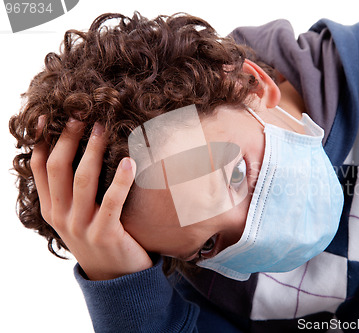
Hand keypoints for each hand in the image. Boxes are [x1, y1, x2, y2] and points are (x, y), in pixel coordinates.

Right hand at [31, 118, 152, 279]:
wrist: (115, 279)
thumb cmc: (101, 237)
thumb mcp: (78, 215)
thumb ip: (74, 190)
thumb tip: (82, 151)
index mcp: (52, 208)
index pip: (41, 168)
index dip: (44, 141)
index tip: (50, 116)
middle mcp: (61, 216)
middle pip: (58, 168)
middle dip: (67, 138)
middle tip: (81, 114)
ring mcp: (81, 226)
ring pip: (82, 180)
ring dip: (92, 151)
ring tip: (103, 128)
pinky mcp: (105, 234)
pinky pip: (112, 202)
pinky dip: (121, 180)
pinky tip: (131, 161)